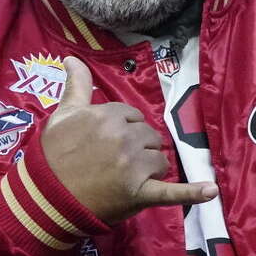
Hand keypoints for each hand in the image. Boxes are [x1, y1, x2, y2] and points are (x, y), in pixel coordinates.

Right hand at [38, 58, 216, 224]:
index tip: (104, 144)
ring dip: (148, 169)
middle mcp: (125, 137)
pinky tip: (210, 191)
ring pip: (159, 160)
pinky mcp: (140, 193)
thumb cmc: (51, 155)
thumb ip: (76, 85)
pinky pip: (171, 192)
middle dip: (137, 148)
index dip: (122, 130)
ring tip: (122, 179)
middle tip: (111, 163)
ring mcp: (134, 166)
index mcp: (109, 115)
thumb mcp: (62, 114)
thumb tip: (72, 57)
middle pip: (149, 137)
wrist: (45, 197)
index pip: (133, 116)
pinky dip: (193, 193)